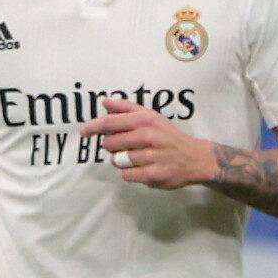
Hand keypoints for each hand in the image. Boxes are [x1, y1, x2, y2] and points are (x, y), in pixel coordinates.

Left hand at [84, 98, 220, 189]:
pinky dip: (130, 173)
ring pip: (117, 161)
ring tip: (136, 158)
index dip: (93, 127)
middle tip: (125, 147)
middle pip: (110, 144)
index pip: (110, 123)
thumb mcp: (150, 117)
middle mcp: (148, 136)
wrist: (195, 157)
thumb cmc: (167, 136)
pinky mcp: (154, 174)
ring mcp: (152, 156)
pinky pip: (127, 175)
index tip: (83, 132)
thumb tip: (104, 101)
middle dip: (112, 147)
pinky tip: (142, 168)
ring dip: (122, 161)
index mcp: (145, 120)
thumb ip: (126, 108)